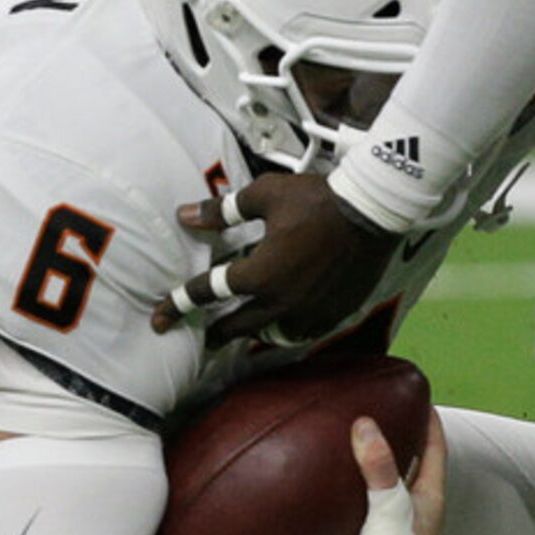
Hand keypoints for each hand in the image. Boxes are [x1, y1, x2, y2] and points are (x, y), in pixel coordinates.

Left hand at [151, 171, 399, 343]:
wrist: (373, 210)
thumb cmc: (317, 199)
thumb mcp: (266, 195)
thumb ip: (224, 210)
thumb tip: (185, 215)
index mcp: (260, 274)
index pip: (208, 293)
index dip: (180, 302)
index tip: (161, 316)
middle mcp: (281, 301)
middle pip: (237, 327)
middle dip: (215, 334)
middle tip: (202, 339)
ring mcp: (310, 311)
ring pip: (272, 334)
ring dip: (253, 334)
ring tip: (246, 331)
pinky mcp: (335, 313)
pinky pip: (304, 331)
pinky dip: (289, 329)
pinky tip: (287, 323)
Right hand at [329, 411, 440, 534]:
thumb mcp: (389, 511)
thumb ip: (378, 469)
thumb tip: (367, 425)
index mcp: (431, 507)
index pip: (436, 457)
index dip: (431, 429)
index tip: (424, 405)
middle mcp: (423, 524)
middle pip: (419, 478)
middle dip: (408, 453)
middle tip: (392, 426)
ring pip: (400, 501)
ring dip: (388, 480)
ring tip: (368, 459)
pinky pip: (380, 521)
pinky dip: (370, 505)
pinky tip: (349, 506)